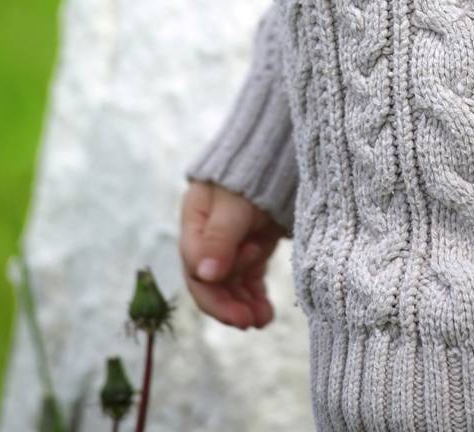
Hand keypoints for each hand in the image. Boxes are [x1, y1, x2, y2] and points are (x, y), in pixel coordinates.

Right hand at [179, 179, 285, 328]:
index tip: (239, 312)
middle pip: (211, 281)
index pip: (197, 268)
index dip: (215, 295)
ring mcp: (229, 244)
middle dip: (229, 305)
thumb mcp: (234, 203)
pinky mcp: (249, 248)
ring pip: (230, 284)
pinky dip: (254, 296)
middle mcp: (207, 237)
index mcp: (194, 222)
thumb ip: (220, 236)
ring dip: (243, 305)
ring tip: (263, 319)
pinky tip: (264, 311)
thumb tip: (205, 274)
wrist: (279, 153)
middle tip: (251, 322)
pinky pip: (247, 279)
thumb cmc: (253, 171)